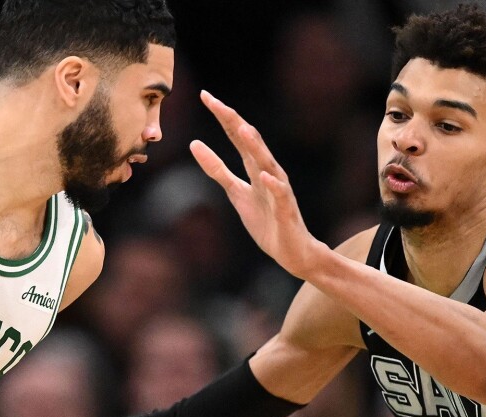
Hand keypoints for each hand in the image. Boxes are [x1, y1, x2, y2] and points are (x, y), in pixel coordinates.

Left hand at [190, 91, 326, 278]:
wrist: (291, 251)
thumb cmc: (266, 221)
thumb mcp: (236, 193)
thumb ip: (217, 169)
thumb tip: (194, 144)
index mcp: (255, 168)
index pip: (237, 136)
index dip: (223, 117)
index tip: (205, 96)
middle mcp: (269, 172)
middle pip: (250, 143)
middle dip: (233, 122)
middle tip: (215, 102)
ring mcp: (279, 190)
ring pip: (267, 163)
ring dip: (255, 147)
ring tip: (242, 129)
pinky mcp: (286, 210)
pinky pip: (280, 195)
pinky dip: (273, 184)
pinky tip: (264, 175)